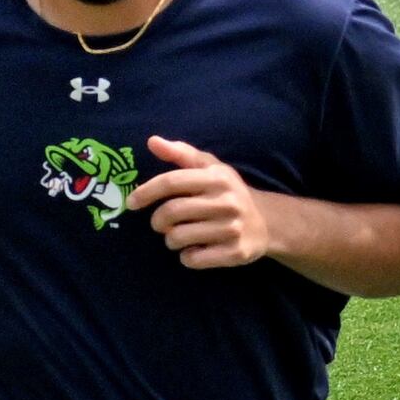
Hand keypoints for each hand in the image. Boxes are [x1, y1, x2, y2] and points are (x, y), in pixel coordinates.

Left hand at [133, 136, 274, 269]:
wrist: (267, 221)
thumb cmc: (228, 192)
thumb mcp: (210, 168)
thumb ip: (181, 154)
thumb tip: (152, 141)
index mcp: (216, 177)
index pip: (172, 182)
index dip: (146, 192)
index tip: (131, 203)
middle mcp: (226, 201)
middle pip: (171, 212)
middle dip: (157, 221)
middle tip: (159, 223)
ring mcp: (231, 228)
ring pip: (179, 237)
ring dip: (170, 240)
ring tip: (178, 236)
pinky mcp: (234, 252)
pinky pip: (194, 259)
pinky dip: (186, 257)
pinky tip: (194, 250)